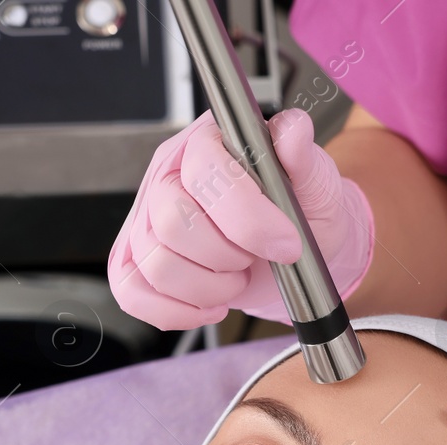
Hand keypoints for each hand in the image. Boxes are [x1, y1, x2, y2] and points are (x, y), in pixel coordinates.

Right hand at [107, 107, 374, 330]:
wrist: (289, 250)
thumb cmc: (299, 209)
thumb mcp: (314, 181)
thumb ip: (302, 157)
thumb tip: (293, 131)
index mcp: (204, 144)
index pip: (206, 174)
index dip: (247, 219)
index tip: (286, 244)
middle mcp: (166, 178)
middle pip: (172, 223)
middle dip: (226, 256)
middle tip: (253, 257)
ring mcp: (145, 221)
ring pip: (158, 265)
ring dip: (209, 288)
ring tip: (236, 277)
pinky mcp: (136, 262)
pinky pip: (132, 293)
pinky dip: (177, 311)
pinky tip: (211, 306)